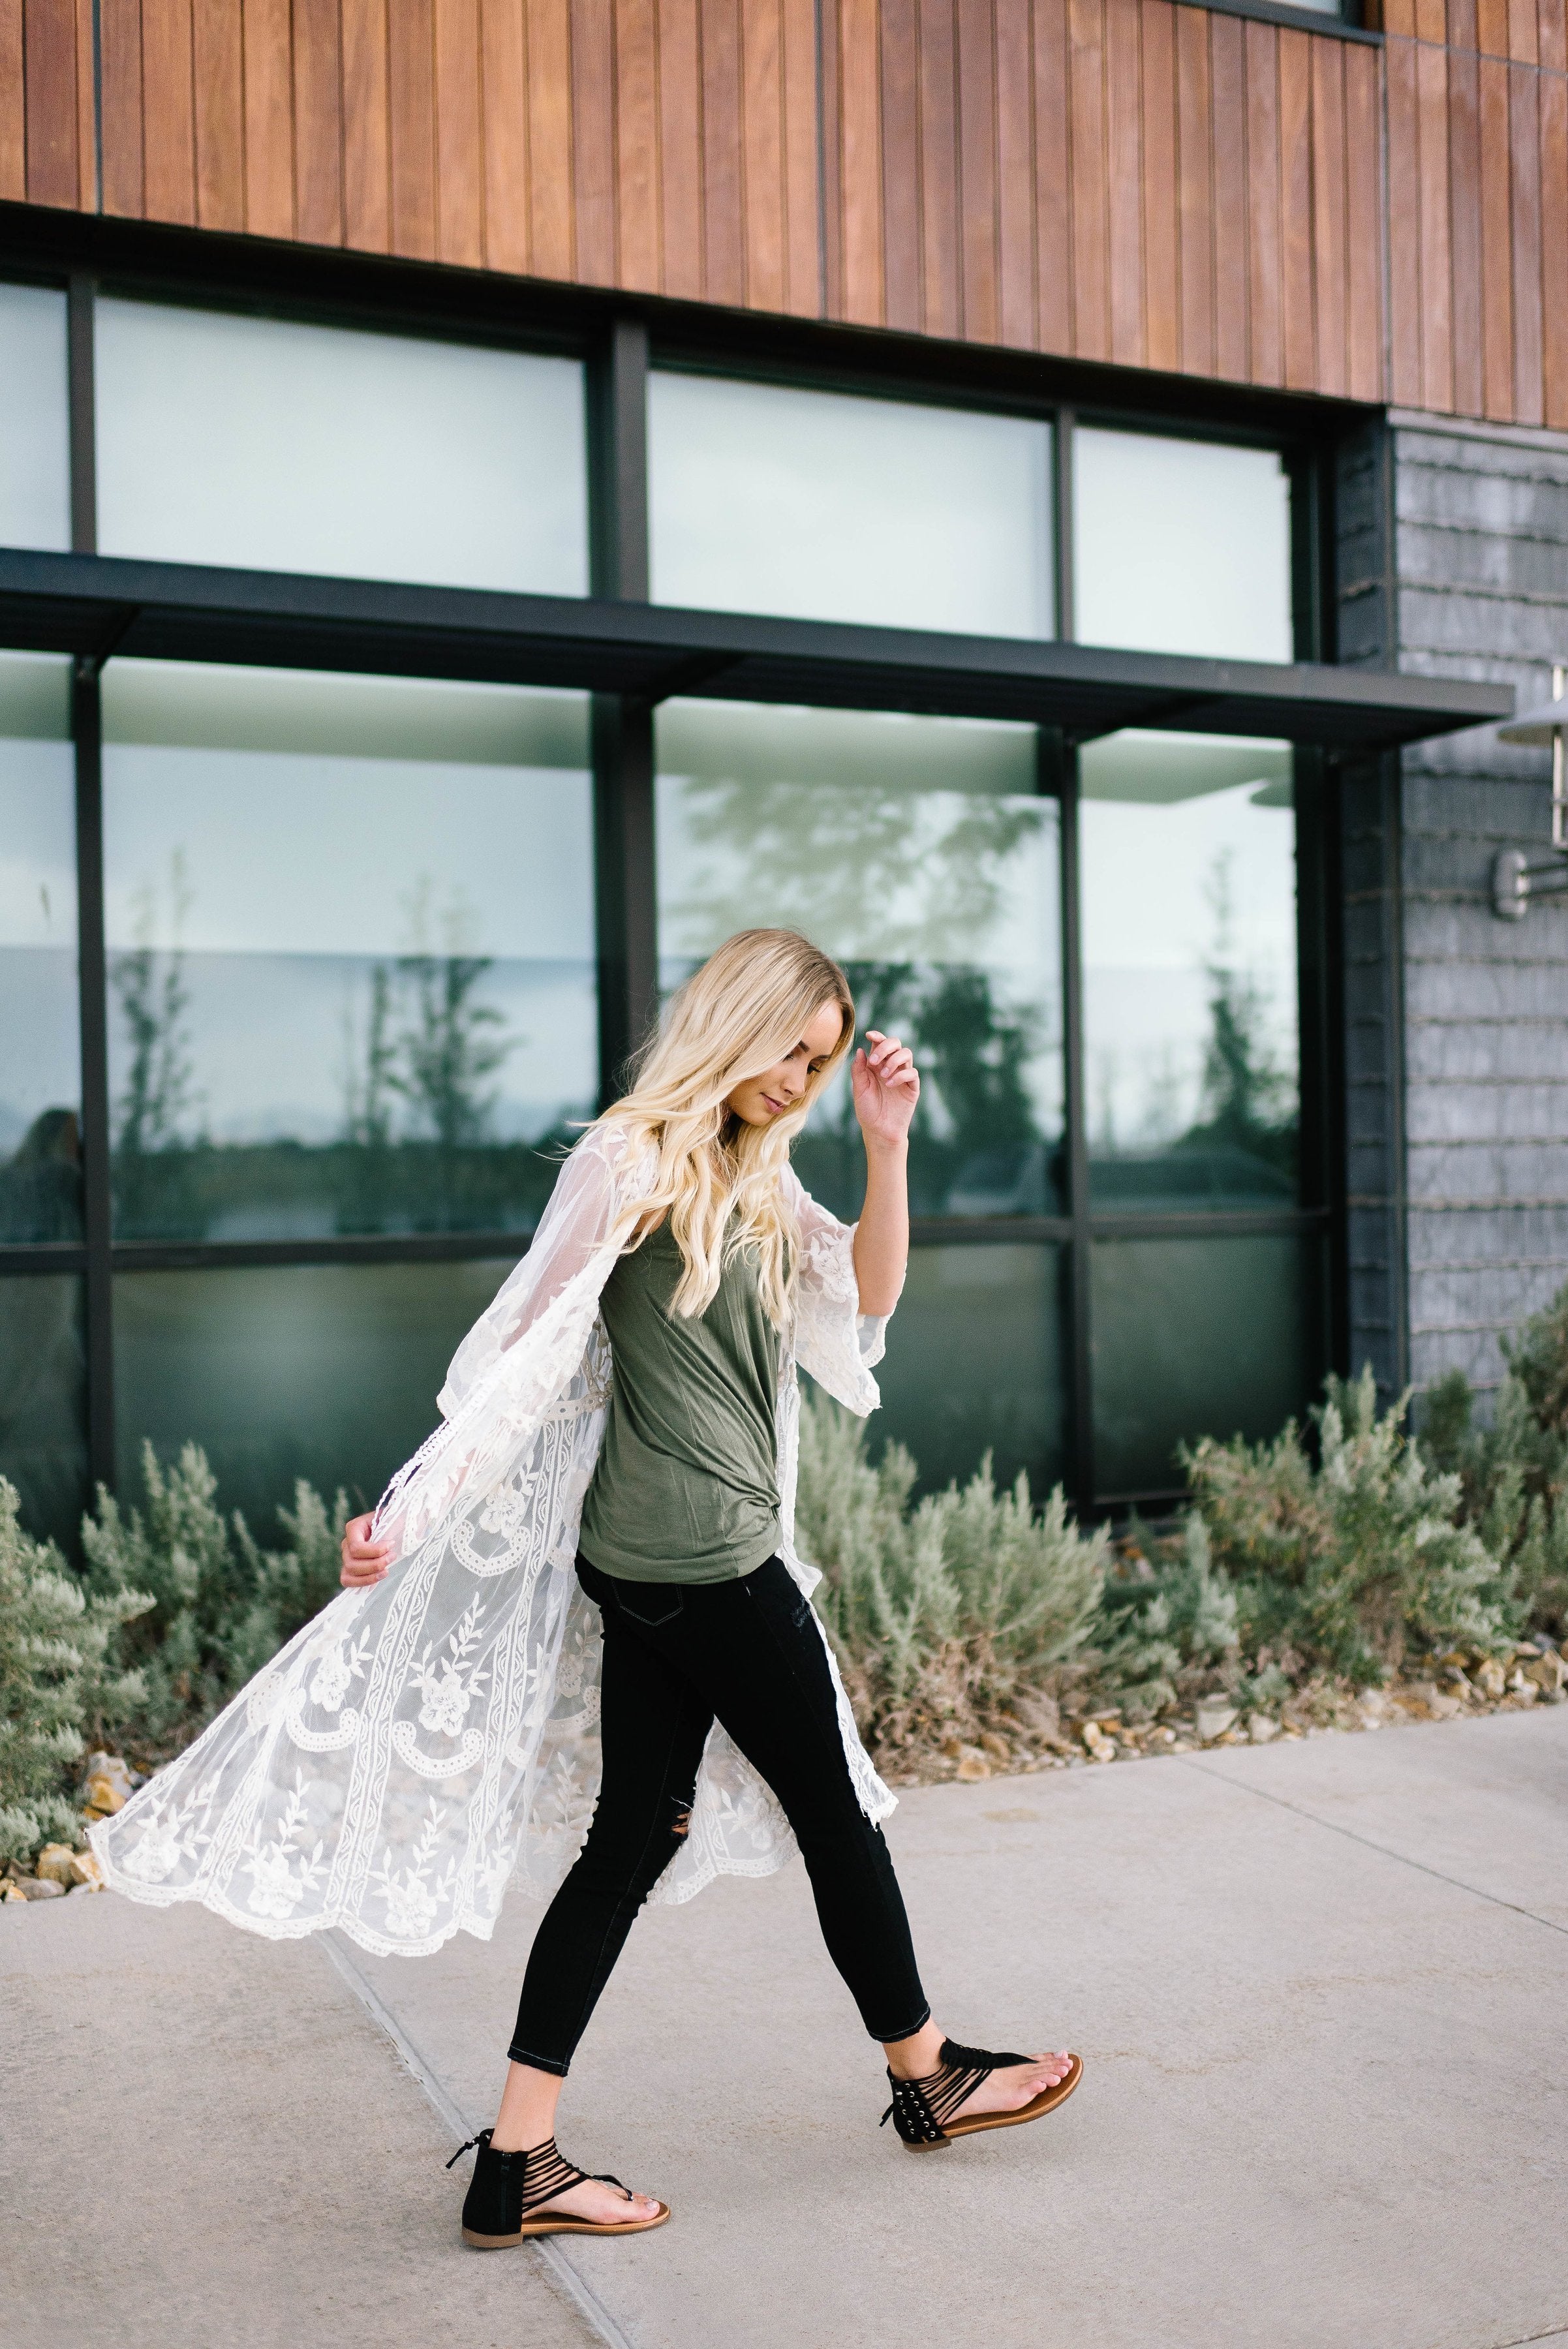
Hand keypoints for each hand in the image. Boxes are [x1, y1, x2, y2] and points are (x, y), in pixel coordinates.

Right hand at [340, 1513, 392, 1588]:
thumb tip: (389, 1542)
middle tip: (393, 1556)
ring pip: (350, 1573)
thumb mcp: (393, 1519)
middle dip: (375, 1564)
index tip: (392, 1544)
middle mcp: (347, 1543)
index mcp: (354, 1527)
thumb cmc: (394, 1521)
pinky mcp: (351, 1569)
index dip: (375, 1551)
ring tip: (387, 1570)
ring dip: (371, 1575)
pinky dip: (363, 1582)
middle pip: (352, 1563)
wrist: (395, 1526)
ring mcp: (347, 1557)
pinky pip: (349, 1581)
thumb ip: (389, 1528)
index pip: (356, 1547)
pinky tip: (379, 1577)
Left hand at [851, 1030, 918, 1151]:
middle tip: (874, 1062)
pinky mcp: (912, 1087)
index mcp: (876, 1065)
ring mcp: (903, 1076)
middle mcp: (890, 1067)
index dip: (877, 1036)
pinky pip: (912, 1073)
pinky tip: (890, 1085)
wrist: (879, 1131)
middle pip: (895, 1044)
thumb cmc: (867, 1111)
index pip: (880, 1044)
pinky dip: (901, 1075)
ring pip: (906, 1054)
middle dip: (885, 1047)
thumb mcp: (859, 1089)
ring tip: (883, 1075)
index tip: (869, 1035)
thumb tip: (861, 1050)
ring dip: (894, 1060)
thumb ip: (859, 1070)